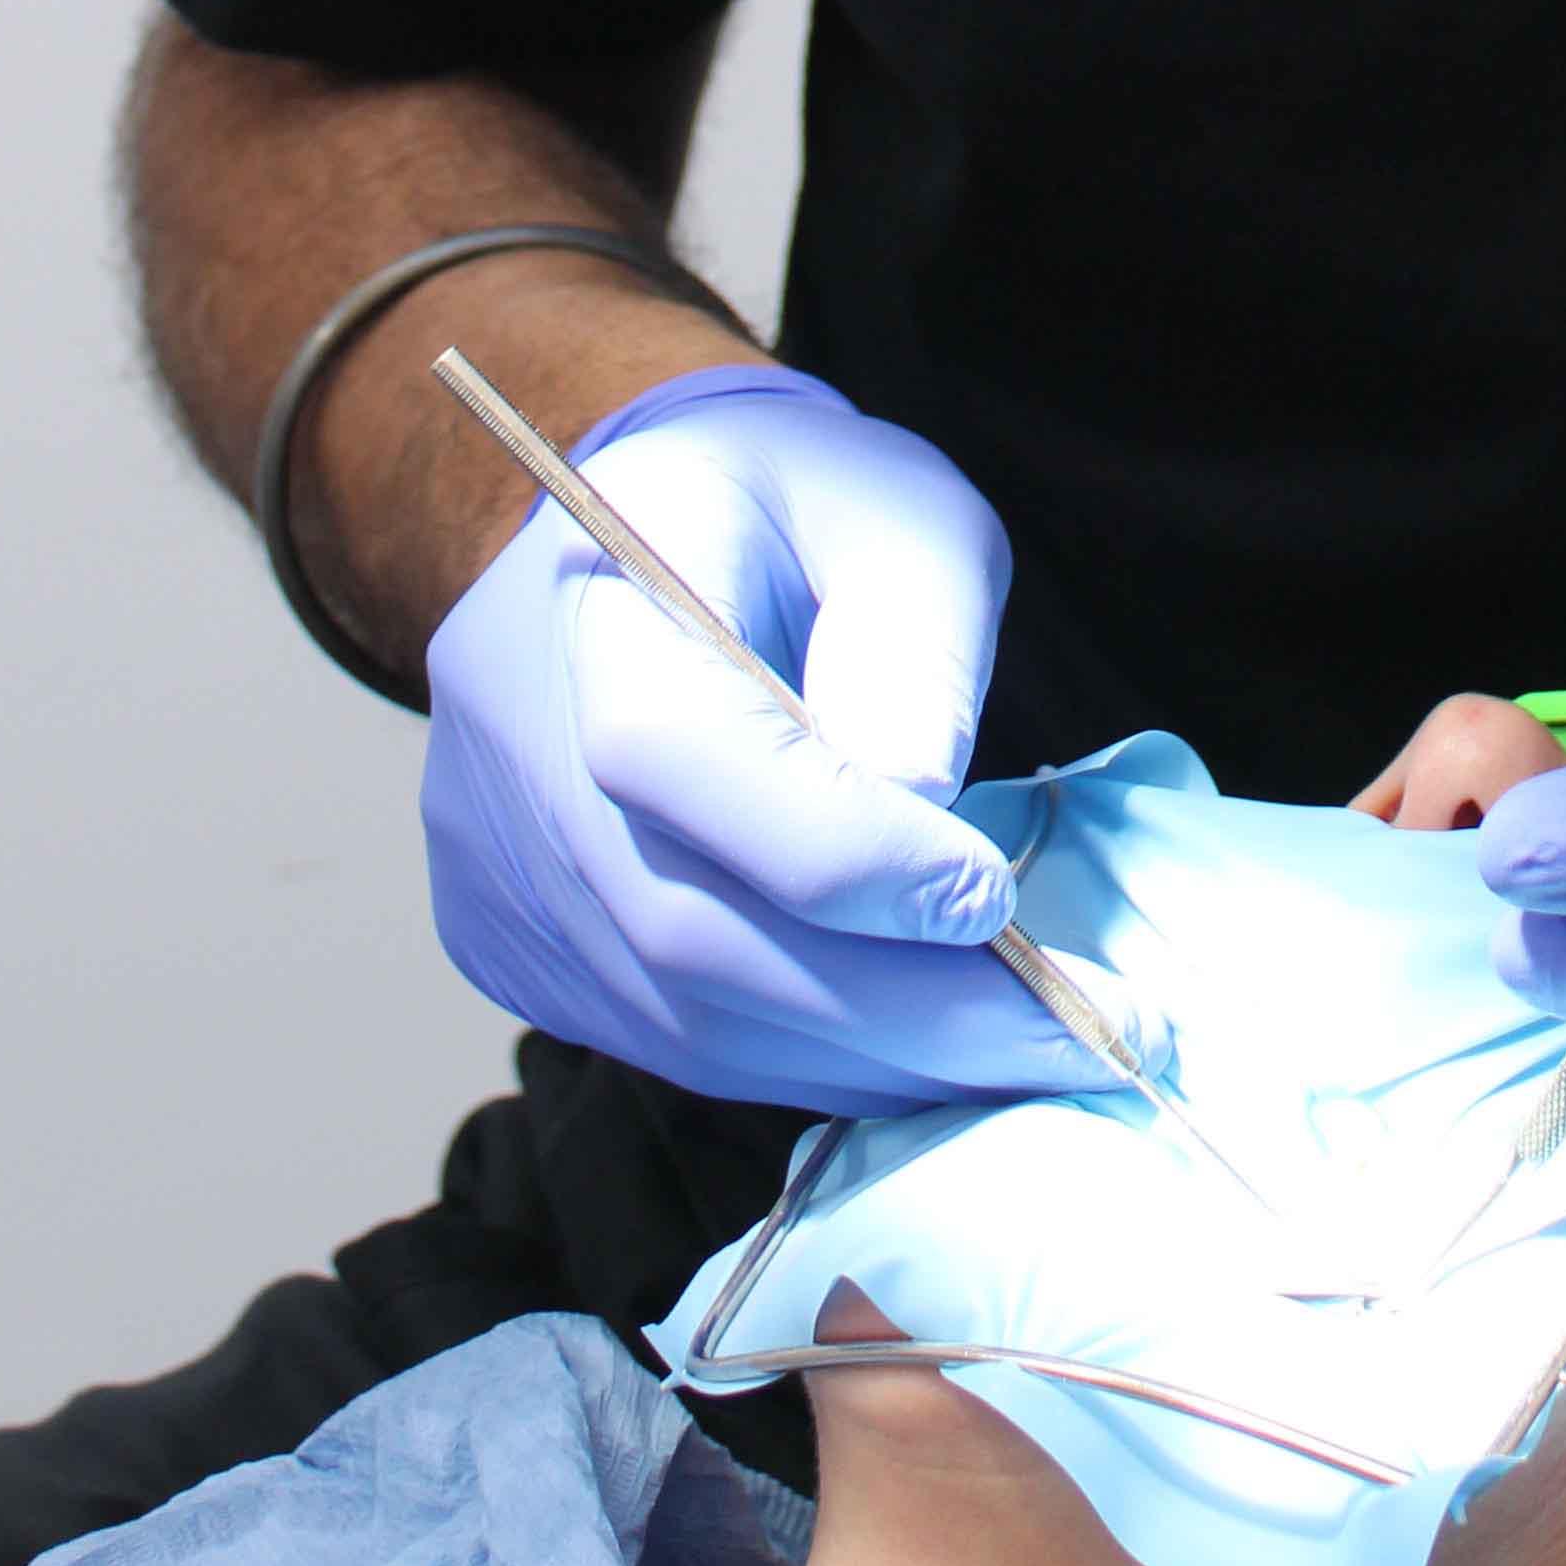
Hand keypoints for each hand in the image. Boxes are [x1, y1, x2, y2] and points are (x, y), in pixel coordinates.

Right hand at [422, 364, 1116, 1110]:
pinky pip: (665, 1039)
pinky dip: (806, 1058)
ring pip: (681, 1018)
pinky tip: (916, 1043)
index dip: (839, 851)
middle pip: (687, 927)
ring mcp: (492, 861)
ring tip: (1021, 1051)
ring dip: (868, 1055)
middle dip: (898, 1005)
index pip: (678, 754)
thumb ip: (914, 642)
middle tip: (1073, 1034)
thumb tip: (925, 811)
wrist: (643, 527)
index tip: (992, 895)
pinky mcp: (511, 939)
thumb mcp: (898, 508)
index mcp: (594, 591)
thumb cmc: (790, 507)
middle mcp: (511, 744)